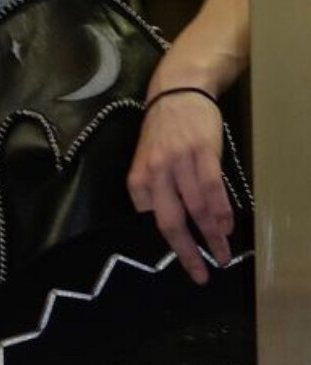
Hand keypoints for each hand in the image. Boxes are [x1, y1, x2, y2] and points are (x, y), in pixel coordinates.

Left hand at [126, 89, 232, 283]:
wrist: (177, 90)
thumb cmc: (162, 130)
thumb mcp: (146, 161)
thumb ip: (154, 191)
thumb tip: (170, 226)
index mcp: (138, 179)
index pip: (150, 221)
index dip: (167, 246)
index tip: (182, 263)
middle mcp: (155, 173)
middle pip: (171, 223)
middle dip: (188, 253)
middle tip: (202, 274)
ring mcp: (178, 162)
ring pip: (196, 209)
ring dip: (212, 237)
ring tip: (223, 254)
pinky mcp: (201, 151)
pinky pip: (211, 188)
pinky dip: (221, 211)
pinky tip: (227, 226)